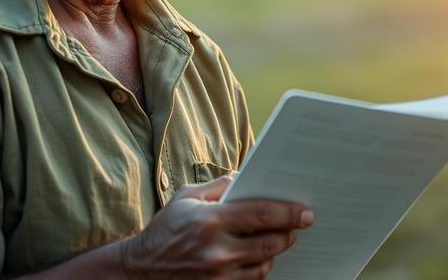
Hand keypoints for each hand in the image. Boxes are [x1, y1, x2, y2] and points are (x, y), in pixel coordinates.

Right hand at [118, 175, 313, 278]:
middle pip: (270, 243)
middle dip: (289, 233)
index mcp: (210, 220)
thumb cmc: (166, 228)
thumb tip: (247, 178)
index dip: (289, 213)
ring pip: (264, 264)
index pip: (262, 215)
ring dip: (276, 251)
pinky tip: (259, 256)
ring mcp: (218, 275)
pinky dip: (259, 268)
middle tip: (300, 225)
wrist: (141, 268)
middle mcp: (216, 250)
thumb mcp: (187, 197)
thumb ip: (219, 185)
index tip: (306, 212)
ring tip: (279, 239)